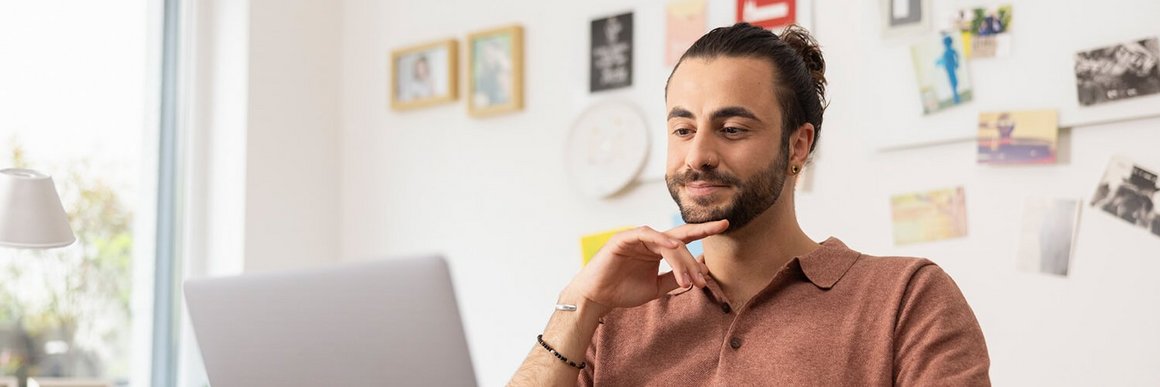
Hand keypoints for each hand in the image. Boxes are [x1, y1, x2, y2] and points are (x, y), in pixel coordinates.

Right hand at [562, 220, 728, 316]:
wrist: (598, 297)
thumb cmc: (623, 291)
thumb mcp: (656, 288)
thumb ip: (675, 279)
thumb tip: (701, 273)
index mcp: (657, 249)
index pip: (684, 239)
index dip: (704, 231)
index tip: (725, 226)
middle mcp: (650, 240)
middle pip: (680, 237)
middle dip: (701, 235)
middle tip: (714, 248)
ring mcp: (637, 237)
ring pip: (667, 242)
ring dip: (681, 261)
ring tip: (689, 281)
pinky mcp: (624, 238)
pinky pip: (645, 234)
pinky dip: (660, 240)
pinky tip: (673, 247)